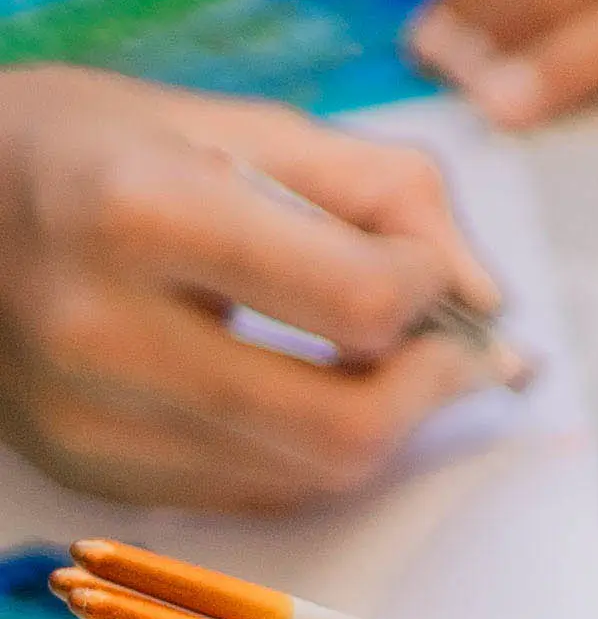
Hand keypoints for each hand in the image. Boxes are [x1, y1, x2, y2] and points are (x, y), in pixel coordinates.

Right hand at [0, 71, 500, 505]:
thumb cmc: (90, 150)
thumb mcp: (232, 123)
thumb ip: (384, 193)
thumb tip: (487, 300)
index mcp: (137, 213)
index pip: (356, 303)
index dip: (428, 292)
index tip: (426, 272)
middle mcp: (101, 330)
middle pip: (348, 426)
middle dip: (430, 388)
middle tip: (445, 348)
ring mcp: (88, 417)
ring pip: (313, 476)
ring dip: (381, 425)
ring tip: (373, 361)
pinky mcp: (92, 471)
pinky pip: (257, 494)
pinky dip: (309, 451)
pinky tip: (293, 388)